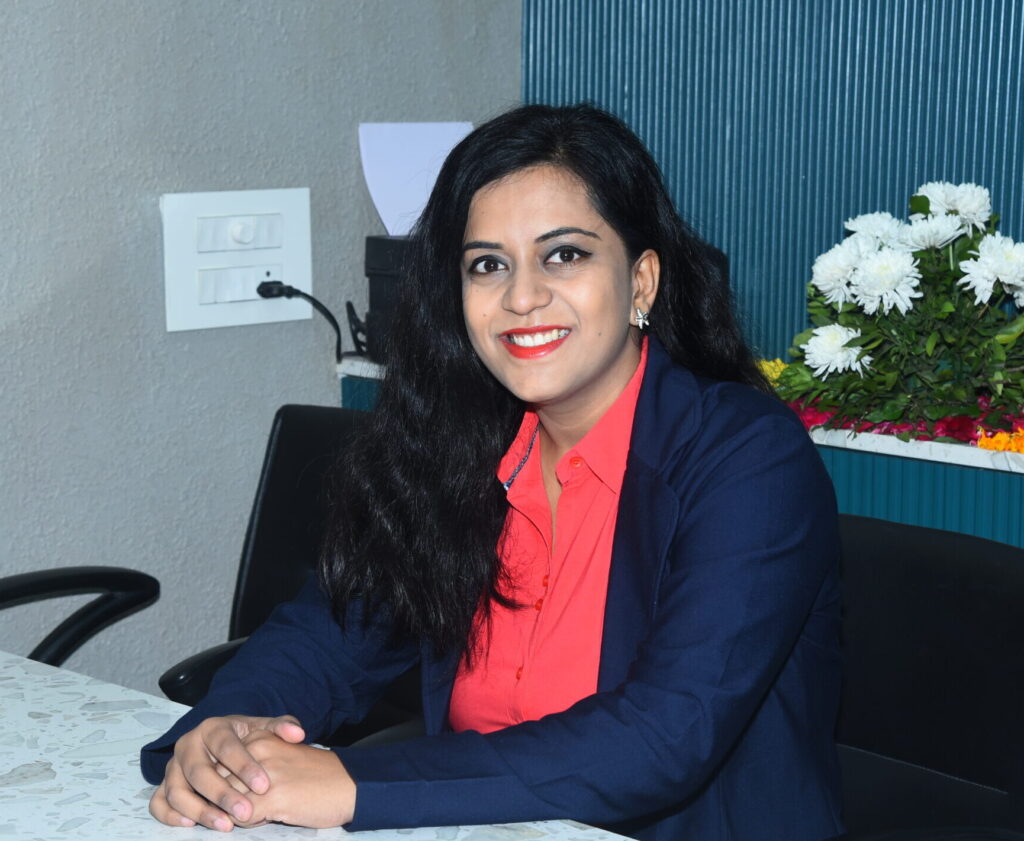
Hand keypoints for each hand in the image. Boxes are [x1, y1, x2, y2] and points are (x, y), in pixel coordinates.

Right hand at [148, 714, 305, 830]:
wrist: (221, 743)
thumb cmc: (245, 739)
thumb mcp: (263, 729)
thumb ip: (281, 728)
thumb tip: (298, 733)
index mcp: (212, 728)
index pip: (226, 747)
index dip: (244, 766)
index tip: (264, 785)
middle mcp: (188, 745)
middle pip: (199, 771)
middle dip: (223, 793)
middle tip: (246, 811)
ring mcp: (172, 767)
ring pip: (177, 790)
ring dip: (200, 810)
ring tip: (225, 825)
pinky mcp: (163, 785)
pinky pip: (158, 803)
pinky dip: (170, 815)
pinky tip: (191, 825)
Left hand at [219, 730, 355, 828]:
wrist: (349, 785)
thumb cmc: (316, 774)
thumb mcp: (281, 755)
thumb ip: (253, 762)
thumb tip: (223, 785)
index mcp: (258, 737)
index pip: (219, 765)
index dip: (232, 783)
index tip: (255, 786)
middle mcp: (257, 751)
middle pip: (220, 783)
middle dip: (231, 798)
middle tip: (259, 801)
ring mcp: (262, 774)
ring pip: (227, 801)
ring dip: (240, 811)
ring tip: (267, 808)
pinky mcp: (270, 798)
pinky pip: (240, 817)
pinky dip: (250, 822)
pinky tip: (271, 815)